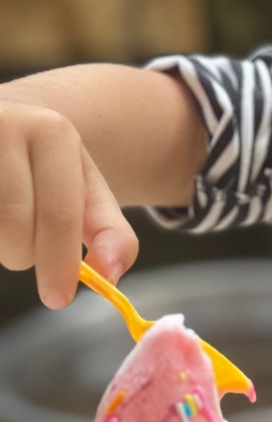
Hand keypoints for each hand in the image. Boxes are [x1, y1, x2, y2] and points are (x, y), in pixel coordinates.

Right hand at [0, 101, 137, 307]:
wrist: (1, 123)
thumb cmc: (43, 167)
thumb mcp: (83, 187)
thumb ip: (108, 232)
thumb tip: (110, 275)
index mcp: (52, 131)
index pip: (59, 212)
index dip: (60, 262)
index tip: (59, 298)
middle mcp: (6, 124)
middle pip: (15, 224)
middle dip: (23, 253)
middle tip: (25, 249)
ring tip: (7, 223)